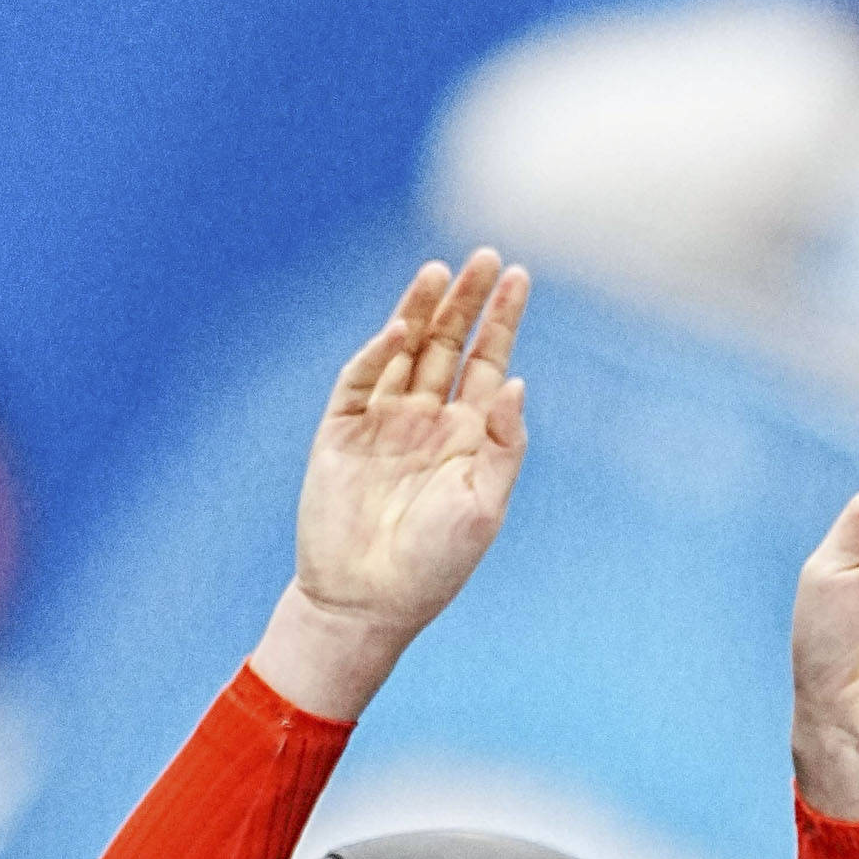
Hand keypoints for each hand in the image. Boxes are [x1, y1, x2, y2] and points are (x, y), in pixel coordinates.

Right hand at [252, 250, 531, 722]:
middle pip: (448, 345)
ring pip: (404, 352)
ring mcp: (383, 424)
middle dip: (465, 301)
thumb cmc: (435, 565)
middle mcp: (427, 420)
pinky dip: (377, 354)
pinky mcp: (341, 433)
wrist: (366, 603)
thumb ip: (504, 445)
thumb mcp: (484, 506)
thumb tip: (515, 382)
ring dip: (420, 312)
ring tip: (439, 270)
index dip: (501, 320)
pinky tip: (398, 329)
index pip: (487, 362)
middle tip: (483, 256)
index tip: (517, 275)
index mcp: (468, 436)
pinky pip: (360, 382)